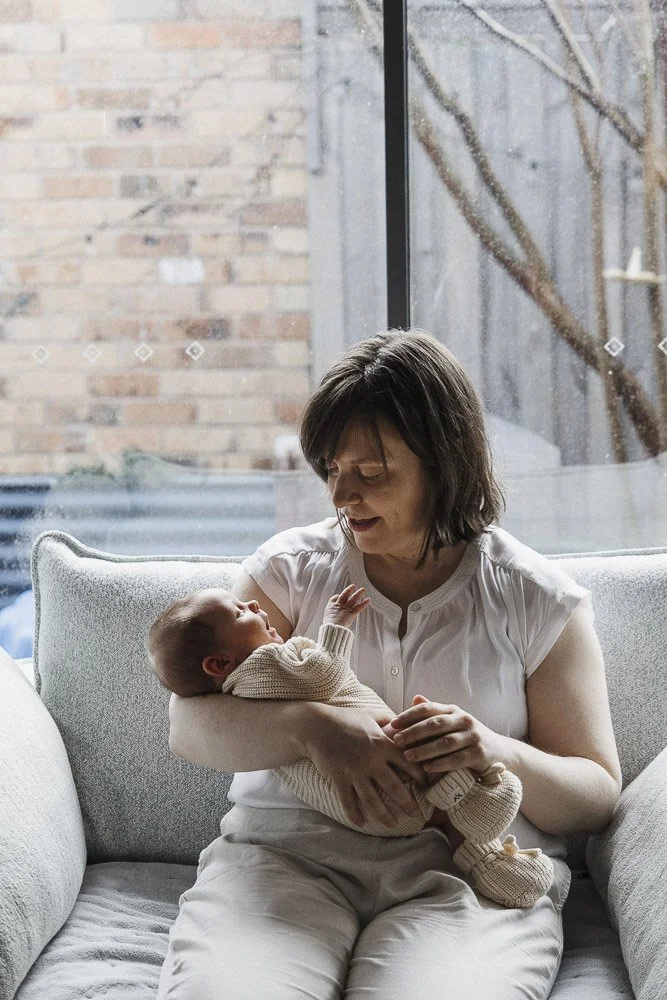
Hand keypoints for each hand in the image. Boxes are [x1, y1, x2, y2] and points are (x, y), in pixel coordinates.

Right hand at [300, 702, 427, 828]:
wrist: (316, 726)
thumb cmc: (345, 718)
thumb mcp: (370, 714)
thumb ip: (388, 720)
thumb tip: (402, 722)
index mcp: (381, 743)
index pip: (407, 762)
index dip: (420, 776)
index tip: (426, 786)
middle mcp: (371, 759)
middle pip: (394, 786)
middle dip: (407, 803)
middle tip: (416, 814)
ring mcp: (354, 770)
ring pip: (372, 799)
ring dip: (384, 814)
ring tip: (392, 824)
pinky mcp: (338, 778)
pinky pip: (348, 801)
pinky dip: (354, 814)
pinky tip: (361, 823)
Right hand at [323, 585, 370, 627]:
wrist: (332, 628)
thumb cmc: (329, 626)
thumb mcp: (326, 619)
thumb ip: (330, 616)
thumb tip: (330, 618)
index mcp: (331, 606)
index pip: (334, 598)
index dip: (337, 596)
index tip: (339, 595)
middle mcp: (339, 605)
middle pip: (344, 595)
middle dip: (349, 590)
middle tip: (353, 585)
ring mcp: (346, 608)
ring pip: (353, 599)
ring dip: (358, 593)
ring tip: (363, 589)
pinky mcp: (351, 613)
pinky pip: (359, 607)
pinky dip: (364, 603)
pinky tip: (368, 600)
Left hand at [389, 695, 506, 777]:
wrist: (502, 752)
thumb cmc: (469, 737)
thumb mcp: (453, 722)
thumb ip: (434, 712)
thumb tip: (414, 698)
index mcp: (454, 710)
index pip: (428, 708)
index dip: (409, 715)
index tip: (393, 723)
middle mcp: (464, 720)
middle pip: (435, 724)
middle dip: (413, 732)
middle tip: (396, 740)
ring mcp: (473, 736)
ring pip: (445, 742)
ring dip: (424, 749)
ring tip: (408, 756)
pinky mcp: (480, 753)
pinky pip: (457, 759)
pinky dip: (441, 764)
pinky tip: (427, 768)